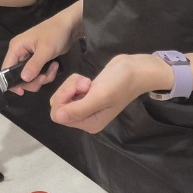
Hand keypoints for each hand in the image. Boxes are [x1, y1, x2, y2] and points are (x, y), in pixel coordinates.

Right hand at [1, 14, 76, 94]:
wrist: (69, 27)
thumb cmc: (55, 34)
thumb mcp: (45, 50)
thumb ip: (34, 65)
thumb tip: (23, 79)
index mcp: (16, 48)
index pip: (6, 69)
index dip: (11, 82)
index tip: (22, 92)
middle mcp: (20, 54)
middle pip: (19, 77)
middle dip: (33, 80)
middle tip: (44, 77)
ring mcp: (29, 58)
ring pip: (30, 78)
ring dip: (43, 77)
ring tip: (53, 68)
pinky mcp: (38, 61)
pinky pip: (38, 74)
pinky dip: (46, 74)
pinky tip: (54, 66)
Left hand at [49, 54, 169, 133]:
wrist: (135, 69)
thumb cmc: (120, 83)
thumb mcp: (100, 96)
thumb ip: (78, 109)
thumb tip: (56, 118)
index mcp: (89, 123)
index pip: (59, 115)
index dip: (63, 99)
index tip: (80, 88)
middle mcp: (86, 118)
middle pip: (58, 105)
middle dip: (67, 90)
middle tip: (85, 82)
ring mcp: (86, 107)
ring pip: (63, 96)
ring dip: (72, 85)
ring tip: (87, 81)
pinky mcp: (86, 95)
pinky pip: (69, 90)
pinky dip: (75, 82)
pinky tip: (88, 80)